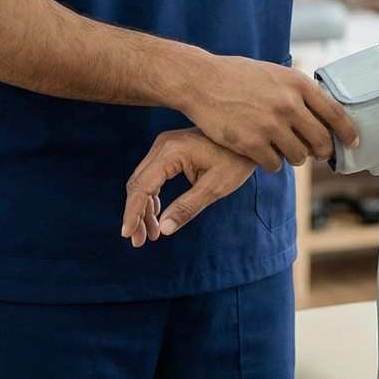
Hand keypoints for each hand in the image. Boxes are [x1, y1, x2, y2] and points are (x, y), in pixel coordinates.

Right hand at [121, 128, 255, 242]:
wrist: (249, 137)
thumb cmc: (236, 160)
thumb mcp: (216, 187)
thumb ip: (188, 207)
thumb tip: (164, 230)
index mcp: (172, 152)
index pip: (142, 186)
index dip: (133, 213)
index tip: (128, 235)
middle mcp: (163, 145)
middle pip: (137, 184)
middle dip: (136, 213)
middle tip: (139, 241)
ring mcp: (165, 145)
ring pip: (142, 180)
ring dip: (143, 207)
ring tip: (150, 234)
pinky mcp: (170, 149)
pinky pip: (152, 175)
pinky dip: (151, 196)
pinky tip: (157, 216)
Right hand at [182, 54, 359, 171]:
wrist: (202, 82)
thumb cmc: (238, 76)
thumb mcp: (275, 73)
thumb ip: (298, 91)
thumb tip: (323, 112)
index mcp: (297, 84)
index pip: (335, 113)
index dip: (347, 131)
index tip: (353, 141)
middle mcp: (288, 105)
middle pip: (321, 141)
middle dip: (322, 151)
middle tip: (317, 152)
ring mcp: (270, 125)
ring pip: (299, 157)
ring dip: (295, 157)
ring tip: (283, 148)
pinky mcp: (251, 143)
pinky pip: (274, 165)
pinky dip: (272, 163)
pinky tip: (263, 153)